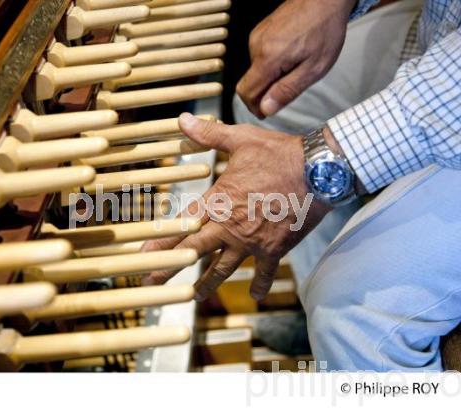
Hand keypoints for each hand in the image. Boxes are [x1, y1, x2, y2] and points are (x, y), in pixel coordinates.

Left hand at [142, 113, 330, 300]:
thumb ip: (209, 134)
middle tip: (150, 283)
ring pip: (223, 268)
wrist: (318, 172)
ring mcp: (252, 241)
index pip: (181, 225)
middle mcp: (230, 226)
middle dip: (169, 269)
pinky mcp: (274, 249)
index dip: (159, 242)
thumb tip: (182, 119)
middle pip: (193, 252)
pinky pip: (265, 272)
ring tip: (195, 295)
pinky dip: (260, 284)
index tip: (142, 256)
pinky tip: (254, 296)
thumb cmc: (278, 153)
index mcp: (218, 200)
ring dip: (207, 284)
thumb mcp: (241, 139)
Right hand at [237, 0, 354, 117]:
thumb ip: (287, 90)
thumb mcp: (314, 68)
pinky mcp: (260, 31)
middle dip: (265, 92)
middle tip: (289, 90)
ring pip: (256, 70)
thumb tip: (266, 109)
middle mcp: (256, 47)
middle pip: (250, 82)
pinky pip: (259, 56)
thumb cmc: (324, 30)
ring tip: (295, 68)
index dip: (254, 107)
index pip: (246, 92)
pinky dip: (271, 63)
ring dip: (270, 76)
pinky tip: (290, 56)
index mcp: (268, 58)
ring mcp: (256, 37)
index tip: (267, 111)